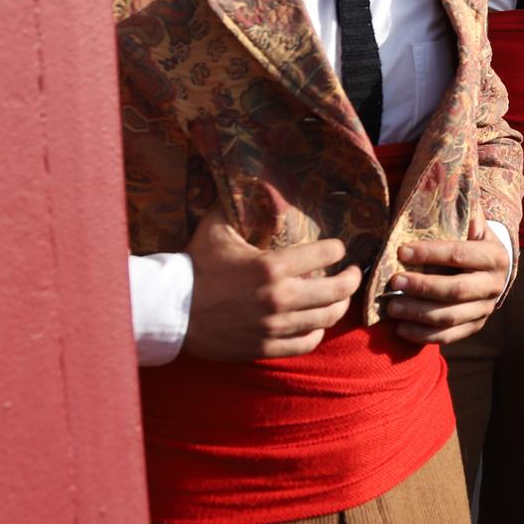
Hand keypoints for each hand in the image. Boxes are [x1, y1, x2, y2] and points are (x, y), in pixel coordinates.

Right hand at [184, 202, 361, 360]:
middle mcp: (278, 298)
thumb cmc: (195, 266)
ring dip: (339, 306)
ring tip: (341, 297)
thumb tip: (249, 176)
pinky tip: (316, 322)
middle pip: (337, 291)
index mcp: (271, 266)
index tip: (338, 247)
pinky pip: (306, 343)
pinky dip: (317, 331)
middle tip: (353, 273)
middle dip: (352, 279)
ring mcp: (274, 326)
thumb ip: (238, 203)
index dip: (337, 249)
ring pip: (326, 318)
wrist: (170, 311)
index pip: (326, 254)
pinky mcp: (265, 347)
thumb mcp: (216, 227)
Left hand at [383, 216, 510, 344]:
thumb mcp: (471, 223)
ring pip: (449, 317)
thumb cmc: (471, 240)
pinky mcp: (474, 327)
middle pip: (455, 290)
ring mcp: (485, 310)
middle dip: (422, 287)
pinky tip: (400, 328)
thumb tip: (439, 182)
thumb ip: (458, 210)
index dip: (429, 253)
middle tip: (393, 282)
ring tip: (391, 307)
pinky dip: (422, 335)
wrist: (492, 268)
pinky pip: (447, 337)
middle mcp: (495, 285)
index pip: (459, 254)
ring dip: (417, 313)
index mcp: (494, 255)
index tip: (401, 251)